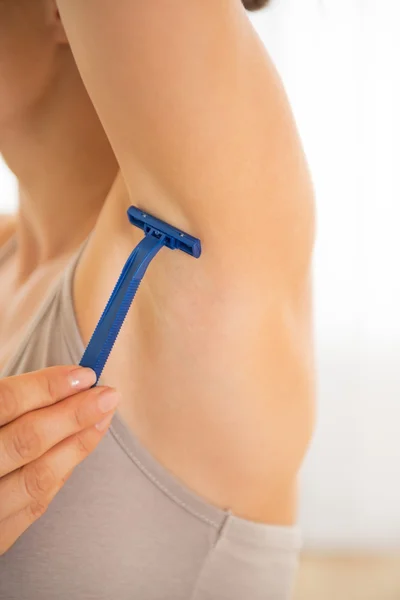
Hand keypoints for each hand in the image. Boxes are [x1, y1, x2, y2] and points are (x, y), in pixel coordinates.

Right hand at [0, 365, 118, 554]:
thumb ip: (7, 400)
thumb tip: (66, 381)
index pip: (3, 403)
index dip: (46, 387)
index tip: (84, 373)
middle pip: (26, 441)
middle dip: (74, 414)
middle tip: (108, 394)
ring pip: (37, 478)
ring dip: (77, 445)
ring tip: (103, 418)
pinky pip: (33, 506)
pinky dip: (60, 474)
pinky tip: (78, 450)